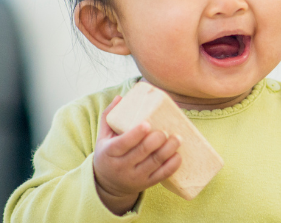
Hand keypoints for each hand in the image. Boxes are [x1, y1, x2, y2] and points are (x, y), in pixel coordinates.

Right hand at [93, 95, 182, 214]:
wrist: (108, 183)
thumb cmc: (107, 154)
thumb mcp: (102, 137)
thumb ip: (109, 117)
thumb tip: (121, 97)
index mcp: (109, 152)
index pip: (123, 143)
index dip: (136, 134)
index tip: (147, 124)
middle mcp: (121, 166)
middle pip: (142, 152)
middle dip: (157, 140)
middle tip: (165, 131)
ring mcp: (135, 176)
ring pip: (155, 162)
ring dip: (168, 150)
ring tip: (177, 138)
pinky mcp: (146, 183)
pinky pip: (162, 175)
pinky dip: (172, 165)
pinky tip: (178, 155)